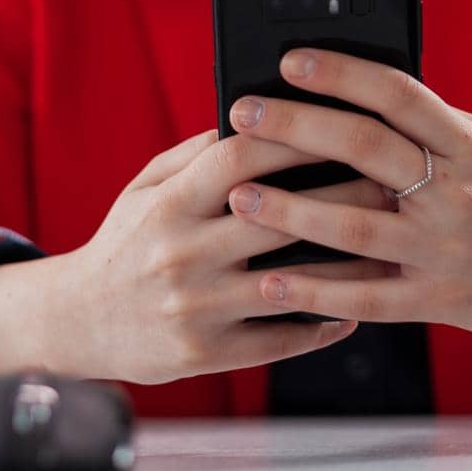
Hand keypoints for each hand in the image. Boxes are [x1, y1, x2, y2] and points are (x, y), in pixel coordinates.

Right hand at [0, 127, 399, 385]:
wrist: (79, 322)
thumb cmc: (127, 241)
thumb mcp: (146, 187)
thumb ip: (198, 155)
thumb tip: (257, 116)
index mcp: (168, 205)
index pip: (238, 160)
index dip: (292, 137)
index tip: (341, 120)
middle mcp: (182, 255)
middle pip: (276, 218)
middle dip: (339, 195)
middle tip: (391, 179)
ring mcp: (196, 309)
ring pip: (289, 283)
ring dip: (346, 266)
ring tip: (392, 245)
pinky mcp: (207, 354)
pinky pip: (279, 340)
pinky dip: (322, 324)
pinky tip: (358, 307)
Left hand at [224, 48, 471, 347]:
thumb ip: (428, 129)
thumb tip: (351, 95)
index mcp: (468, 144)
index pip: (398, 94)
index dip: (342, 72)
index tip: (290, 60)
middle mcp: (457, 193)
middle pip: (366, 148)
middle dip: (296, 128)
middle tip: (242, 114)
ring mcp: (446, 252)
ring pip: (356, 228)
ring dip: (290, 212)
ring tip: (238, 196)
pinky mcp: (439, 303)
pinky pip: (366, 298)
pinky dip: (315, 291)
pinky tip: (271, 281)